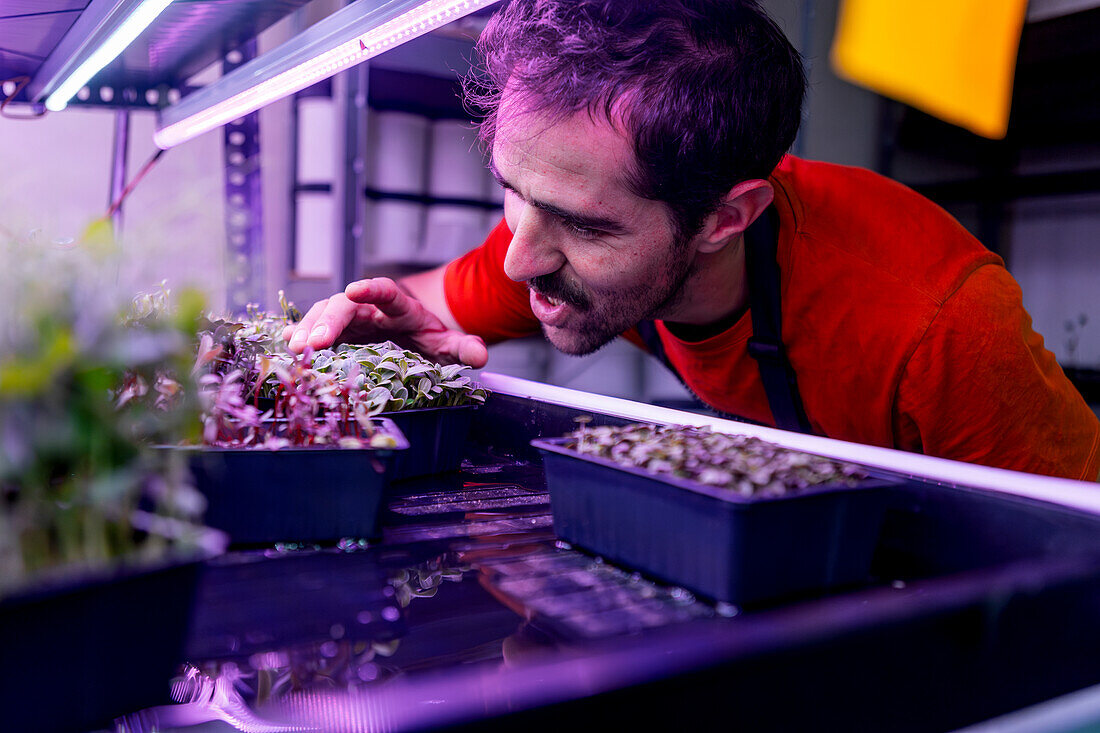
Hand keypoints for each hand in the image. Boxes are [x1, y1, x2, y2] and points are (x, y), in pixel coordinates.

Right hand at [283, 278, 487, 366]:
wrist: (413, 332)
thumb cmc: (429, 336)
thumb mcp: (447, 344)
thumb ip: (462, 348)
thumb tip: (480, 356)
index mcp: (399, 307)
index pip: (386, 292)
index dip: (371, 289)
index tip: (354, 289)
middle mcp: (370, 308)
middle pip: (344, 306)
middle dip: (328, 322)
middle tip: (311, 345)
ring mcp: (350, 318)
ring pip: (324, 315)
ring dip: (308, 330)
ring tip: (295, 350)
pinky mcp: (337, 330)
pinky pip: (316, 328)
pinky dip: (301, 335)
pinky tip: (285, 344)